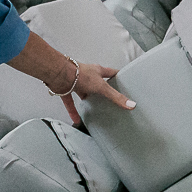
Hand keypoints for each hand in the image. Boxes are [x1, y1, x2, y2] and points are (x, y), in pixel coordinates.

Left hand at [7, 33, 135, 126]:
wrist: (59, 74)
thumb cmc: (81, 75)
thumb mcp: (102, 87)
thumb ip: (115, 97)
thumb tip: (132, 104)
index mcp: (99, 71)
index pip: (112, 73)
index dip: (119, 77)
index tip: (125, 81)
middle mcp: (89, 76)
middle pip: (99, 82)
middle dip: (104, 90)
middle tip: (111, 98)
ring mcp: (77, 83)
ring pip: (85, 92)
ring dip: (89, 100)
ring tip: (95, 109)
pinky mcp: (67, 90)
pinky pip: (71, 102)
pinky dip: (74, 111)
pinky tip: (76, 120)